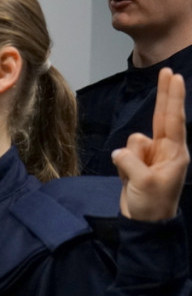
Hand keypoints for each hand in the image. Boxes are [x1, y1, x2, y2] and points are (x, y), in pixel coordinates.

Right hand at [113, 68, 189, 220]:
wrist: (144, 224)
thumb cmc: (152, 204)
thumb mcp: (142, 182)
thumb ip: (131, 160)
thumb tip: (121, 151)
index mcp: (175, 153)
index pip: (173, 120)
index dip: (172, 98)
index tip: (174, 77)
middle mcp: (165, 151)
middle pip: (162, 117)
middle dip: (164, 95)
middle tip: (167, 71)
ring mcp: (150, 157)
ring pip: (133, 141)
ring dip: (129, 158)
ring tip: (135, 178)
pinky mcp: (137, 164)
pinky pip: (124, 153)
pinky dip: (123, 165)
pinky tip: (130, 179)